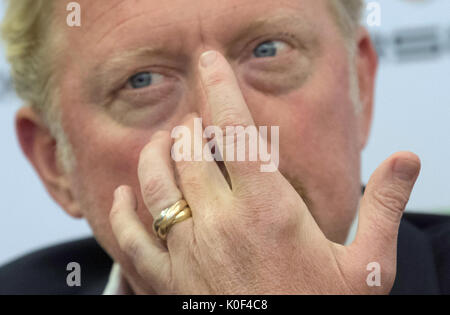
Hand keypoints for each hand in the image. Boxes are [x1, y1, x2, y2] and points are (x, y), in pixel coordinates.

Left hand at [109, 51, 420, 293]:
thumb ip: (385, 209)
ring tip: (164, 142)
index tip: (210, 61)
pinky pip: (131, 237)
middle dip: (191, 126)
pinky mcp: (166, 284)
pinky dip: (125, 209)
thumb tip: (407, 160)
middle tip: (196, 121)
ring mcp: (188, 255)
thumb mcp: (368, 269)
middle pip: (190, 151)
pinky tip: (128, 193)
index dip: (221, 88)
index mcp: (269, 213)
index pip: (237, 131)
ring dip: (156, 154)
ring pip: (156, 184)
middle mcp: (220, 226)